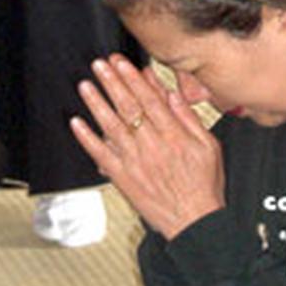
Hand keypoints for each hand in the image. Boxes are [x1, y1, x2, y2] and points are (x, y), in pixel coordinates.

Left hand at [70, 54, 224, 239]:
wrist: (194, 223)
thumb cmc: (203, 187)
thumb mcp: (208, 147)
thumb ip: (189, 120)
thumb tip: (174, 96)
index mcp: (174, 135)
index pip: (150, 99)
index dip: (134, 78)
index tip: (122, 62)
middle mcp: (152, 145)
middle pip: (129, 107)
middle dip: (112, 82)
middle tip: (100, 65)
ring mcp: (135, 161)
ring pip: (112, 126)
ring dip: (97, 103)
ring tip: (86, 85)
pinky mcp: (123, 178)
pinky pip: (101, 154)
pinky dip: (87, 138)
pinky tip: (77, 123)